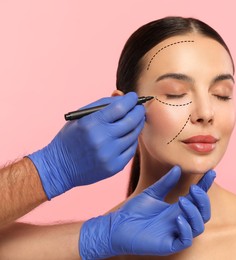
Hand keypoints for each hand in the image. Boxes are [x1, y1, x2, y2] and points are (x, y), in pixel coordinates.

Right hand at [28, 92, 144, 198]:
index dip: (130, 100)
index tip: (134, 97)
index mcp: (91, 124)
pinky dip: (132, 140)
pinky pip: (131, 150)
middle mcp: (101, 139)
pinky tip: (129, 135)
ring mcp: (109, 155)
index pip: (120, 108)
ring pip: (133, 135)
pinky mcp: (114, 167)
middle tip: (139, 108)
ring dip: (137, 125)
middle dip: (138, 111)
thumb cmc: (70, 138)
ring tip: (136, 120)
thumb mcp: (80, 117)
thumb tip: (124, 98)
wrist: (59, 168)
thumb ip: (102, 105)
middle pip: (131, 121)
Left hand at [79, 166, 215, 258]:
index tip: (211, 173)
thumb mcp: (151, 193)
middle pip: (203, 213)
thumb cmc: (132, 212)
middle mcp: (180, 221)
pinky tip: (177, 218)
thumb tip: (177, 168)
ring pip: (198, 226)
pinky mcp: (169, 244)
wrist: (116, 227)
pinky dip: (185, 228)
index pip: (197, 198)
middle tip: (194, 189)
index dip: (205, 186)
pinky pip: (186, 239)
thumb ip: (165, 182)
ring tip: (183, 201)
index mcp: (177, 209)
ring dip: (194, 213)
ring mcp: (176, 233)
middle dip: (203, 200)